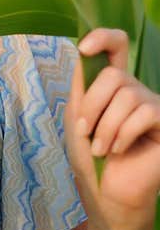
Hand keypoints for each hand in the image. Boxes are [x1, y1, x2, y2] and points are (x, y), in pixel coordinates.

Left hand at [64, 27, 159, 229]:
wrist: (105, 191)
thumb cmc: (89, 156)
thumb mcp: (77, 115)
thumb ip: (82, 83)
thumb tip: (84, 49)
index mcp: (112, 85)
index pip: (117, 46)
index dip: (103, 38)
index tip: (84, 48)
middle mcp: (136, 91)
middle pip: (114, 75)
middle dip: (92, 105)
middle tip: (86, 131)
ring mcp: (153, 106)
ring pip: (127, 95)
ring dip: (105, 126)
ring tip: (101, 147)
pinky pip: (144, 113)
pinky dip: (122, 134)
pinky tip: (118, 150)